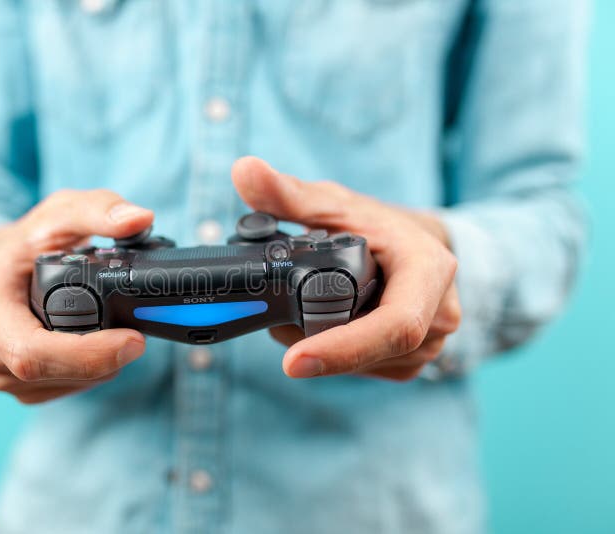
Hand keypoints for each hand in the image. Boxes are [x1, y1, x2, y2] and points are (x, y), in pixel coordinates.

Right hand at [0, 190, 153, 403]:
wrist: (1, 265)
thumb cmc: (29, 240)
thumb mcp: (62, 212)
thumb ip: (101, 210)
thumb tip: (140, 219)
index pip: (31, 351)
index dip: (86, 355)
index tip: (132, 340)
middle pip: (48, 373)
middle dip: (101, 361)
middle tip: (136, 337)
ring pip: (57, 386)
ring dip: (96, 369)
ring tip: (111, 334)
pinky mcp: (10, 385)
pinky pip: (57, 391)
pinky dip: (85, 376)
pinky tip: (94, 349)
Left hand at [232, 157, 460, 380]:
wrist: (419, 247)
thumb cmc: (379, 225)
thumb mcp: (339, 204)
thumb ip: (290, 193)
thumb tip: (244, 170)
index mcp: (430, 272)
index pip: (396, 324)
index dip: (345, 347)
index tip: (294, 361)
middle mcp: (439, 316)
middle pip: (371, 350)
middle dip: (315, 342)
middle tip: (273, 319)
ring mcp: (429, 346)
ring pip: (363, 365)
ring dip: (320, 349)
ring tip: (293, 316)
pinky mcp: (410, 362)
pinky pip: (365, 370)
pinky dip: (332, 356)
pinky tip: (314, 331)